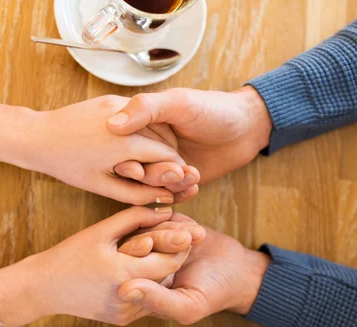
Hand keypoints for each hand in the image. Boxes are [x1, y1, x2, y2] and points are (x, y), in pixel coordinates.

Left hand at [0, 97, 199, 204]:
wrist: (39, 136)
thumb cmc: (67, 165)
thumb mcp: (101, 186)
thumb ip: (135, 194)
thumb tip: (163, 199)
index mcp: (125, 145)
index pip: (167, 155)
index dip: (178, 169)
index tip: (181, 179)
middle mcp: (126, 121)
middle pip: (165, 137)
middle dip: (173, 153)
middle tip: (176, 170)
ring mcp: (118, 105)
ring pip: (154, 121)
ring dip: (162, 138)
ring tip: (160, 156)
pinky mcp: (110, 98)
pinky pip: (139, 112)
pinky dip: (146, 126)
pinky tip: (141, 140)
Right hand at [0, 207, 204, 326]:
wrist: (44, 289)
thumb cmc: (69, 255)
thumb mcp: (101, 231)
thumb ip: (135, 217)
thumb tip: (165, 209)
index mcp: (123, 273)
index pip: (169, 261)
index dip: (181, 244)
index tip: (188, 229)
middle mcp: (128, 298)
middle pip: (168, 276)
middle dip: (178, 256)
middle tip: (187, 237)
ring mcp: (125, 312)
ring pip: (160, 290)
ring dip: (166, 271)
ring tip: (171, 250)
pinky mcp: (122, 319)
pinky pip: (147, 300)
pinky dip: (152, 283)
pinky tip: (151, 267)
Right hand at [107, 86, 272, 184]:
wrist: (245, 129)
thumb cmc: (212, 109)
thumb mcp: (178, 102)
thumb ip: (145, 109)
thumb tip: (111, 125)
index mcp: (140, 124)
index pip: (119, 148)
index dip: (125, 161)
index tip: (137, 169)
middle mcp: (147, 146)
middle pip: (134, 170)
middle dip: (151, 175)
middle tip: (174, 172)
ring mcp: (162, 164)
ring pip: (150, 185)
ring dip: (168, 185)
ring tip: (191, 175)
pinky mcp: (177, 181)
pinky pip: (168, 194)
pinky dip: (179, 194)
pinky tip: (194, 186)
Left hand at [117, 220, 269, 324]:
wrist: (236, 272)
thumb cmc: (211, 295)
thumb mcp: (187, 306)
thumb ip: (156, 301)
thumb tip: (122, 292)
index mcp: (139, 285)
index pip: (124, 264)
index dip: (140, 251)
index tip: (155, 245)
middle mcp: (143, 263)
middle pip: (136, 240)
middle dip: (161, 237)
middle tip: (187, 240)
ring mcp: (156, 241)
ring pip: (150, 225)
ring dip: (175, 228)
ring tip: (198, 236)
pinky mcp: (169, 225)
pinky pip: (164, 215)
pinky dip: (181, 221)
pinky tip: (198, 232)